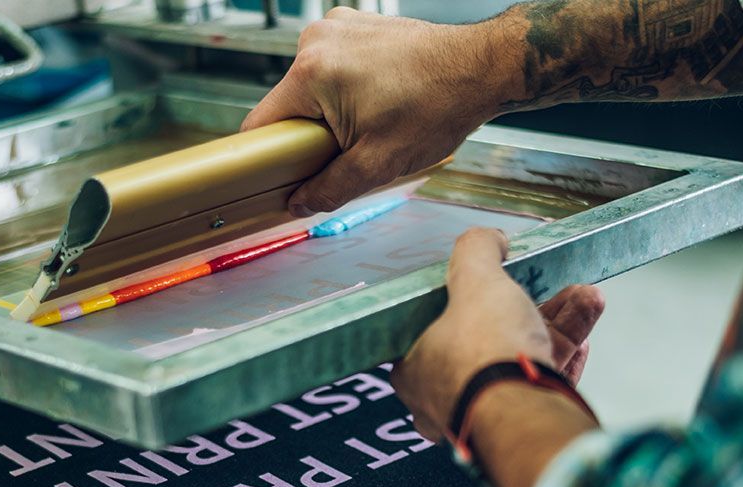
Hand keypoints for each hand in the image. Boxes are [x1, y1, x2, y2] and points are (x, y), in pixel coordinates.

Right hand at [241, 9, 510, 215]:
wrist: (480, 69)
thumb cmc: (437, 106)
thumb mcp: (378, 164)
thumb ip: (331, 188)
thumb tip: (299, 203)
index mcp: (312, 71)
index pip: (262, 124)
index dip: (267, 159)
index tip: (276, 180)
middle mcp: (316, 40)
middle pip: (288, 107)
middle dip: (309, 139)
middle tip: (347, 156)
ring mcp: (335, 28)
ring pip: (311, 91)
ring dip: (330, 118)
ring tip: (372, 127)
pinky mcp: (353, 26)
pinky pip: (332, 72)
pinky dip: (345, 96)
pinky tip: (378, 107)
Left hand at [391, 227, 604, 440]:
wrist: (525, 416)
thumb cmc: (484, 352)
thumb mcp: (475, 281)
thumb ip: (476, 251)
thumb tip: (488, 239)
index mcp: (415, 369)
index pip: (433, 326)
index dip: (465, 298)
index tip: (495, 281)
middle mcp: (445, 396)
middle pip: (488, 339)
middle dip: (532, 306)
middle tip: (556, 284)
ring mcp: (484, 414)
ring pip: (521, 360)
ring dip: (560, 325)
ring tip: (587, 297)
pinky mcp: (519, 426)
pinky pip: (540, 385)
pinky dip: (564, 358)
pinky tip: (586, 337)